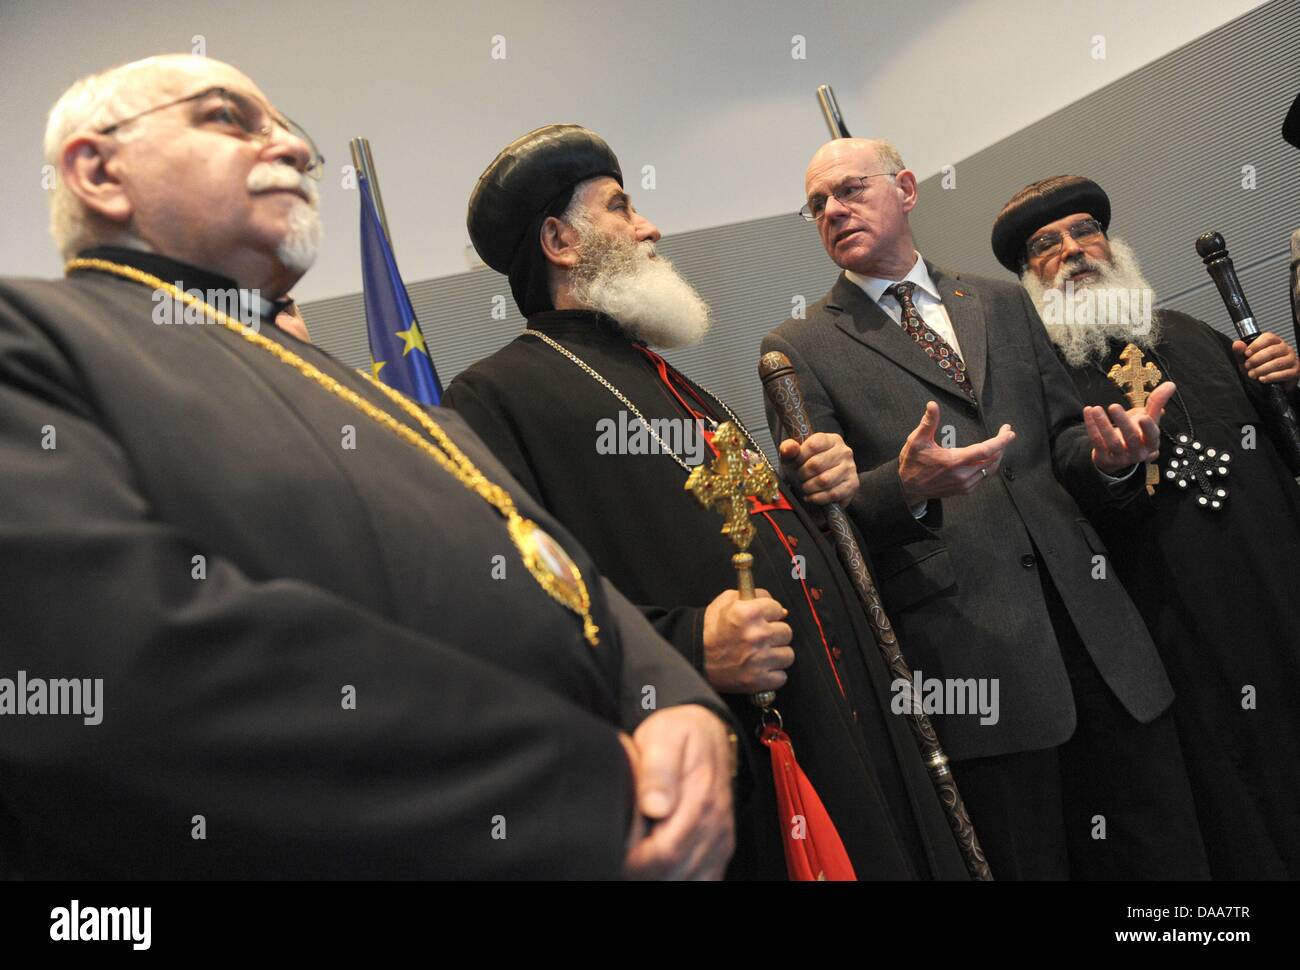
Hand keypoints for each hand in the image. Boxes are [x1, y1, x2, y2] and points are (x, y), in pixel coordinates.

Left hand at [623, 705, 735, 879]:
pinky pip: (704, 879)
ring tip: (638, 856)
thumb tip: (655, 806)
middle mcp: (715, 826)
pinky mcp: (719, 849)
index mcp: (701, 800)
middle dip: (643, 870)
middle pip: (674, 872)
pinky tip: (660, 867)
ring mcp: (719, 840)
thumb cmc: (681, 734)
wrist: (709, 732)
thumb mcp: (664, 737)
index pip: (665, 852)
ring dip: (659, 875)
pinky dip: (678, 878)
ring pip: (687, 879)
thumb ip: (659, 770)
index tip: (617, 850)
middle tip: (621, 853)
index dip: (636, 860)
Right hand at [701, 588, 793, 693]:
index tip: (765, 618)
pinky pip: (782, 676)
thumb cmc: (710, 629)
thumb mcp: (726, 601)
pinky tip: (760, 667)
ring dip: (777, 654)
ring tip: (761, 653)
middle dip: (775, 633)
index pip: (778, 609)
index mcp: (748, 613)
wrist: (694, 656)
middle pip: (786, 632)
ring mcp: (759, 659)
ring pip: (788, 654)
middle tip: (761, 637)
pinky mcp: (758, 680)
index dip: (771, 613)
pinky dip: (772, 674)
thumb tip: (781, 609)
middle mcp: (756, 635)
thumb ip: (754, 597)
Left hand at [777, 432, 857, 504]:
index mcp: (831, 439)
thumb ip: (789, 448)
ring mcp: (850, 468)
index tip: (794, 464)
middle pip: (816, 464)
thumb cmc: (806, 466)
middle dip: (802, 474)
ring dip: (809, 487)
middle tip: (799, 478)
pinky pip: (832, 493)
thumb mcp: (794, 456)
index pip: (812, 445)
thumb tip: (789, 448)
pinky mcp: (852, 484)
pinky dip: (817, 497)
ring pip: (824, 480)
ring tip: (805, 487)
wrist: (821, 485)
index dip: (799, 458)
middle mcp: (844, 451)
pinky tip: (811, 496)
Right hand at [897, 401, 1014, 505]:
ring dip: (997, 456)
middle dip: (1002, 445)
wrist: (909, 488)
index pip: (986, 450)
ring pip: (990, 469)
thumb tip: (932, 405)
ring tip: (999, 444)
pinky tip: (987, 458)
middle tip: (1006, 433)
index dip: (1001, 441)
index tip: (1009, 432)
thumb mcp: (916, 440)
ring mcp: (965, 484)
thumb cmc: (912, 463)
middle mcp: (963, 475)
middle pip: (993, 459)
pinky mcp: (965, 490)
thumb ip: (928, 422)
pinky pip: (984, 477)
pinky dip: (989, 466)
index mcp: (954, 461)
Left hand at [1085, 381, 1174, 473]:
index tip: (1143, 417)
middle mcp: (1137, 452)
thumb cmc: (1137, 434)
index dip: (1148, 428)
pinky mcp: (1104, 457)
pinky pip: (1097, 441)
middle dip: (1123, 422)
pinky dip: (1092, 426)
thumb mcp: (1148, 420)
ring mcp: (1120, 456)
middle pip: (1131, 438)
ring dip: (1103, 424)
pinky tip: (1089, 411)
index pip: (1152, 436)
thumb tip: (1171, 384)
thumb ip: (1157, 403)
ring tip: (1096, 409)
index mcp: (1150, 443)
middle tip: (1113, 406)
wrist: (1118, 456)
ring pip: (1112, 441)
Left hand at [1233, 332, 1298, 391]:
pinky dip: (1271, 377)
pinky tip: (1262, 379)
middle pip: (1272, 350)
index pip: (1268, 338)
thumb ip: (1241, 352)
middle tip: (1247, 366)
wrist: (1270, 383)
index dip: (1256, 345)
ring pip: (1278, 362)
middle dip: (1256, 359)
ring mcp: (1292, 359)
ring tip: (1252, 374)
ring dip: (1262, 369)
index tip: (1246, 353)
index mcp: (1275, 342)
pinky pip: (1285, 373)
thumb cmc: (1260, 368)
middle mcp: (1285, 348)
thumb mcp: (1247, 359)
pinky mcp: (1295, 371)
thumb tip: (1237, 344)